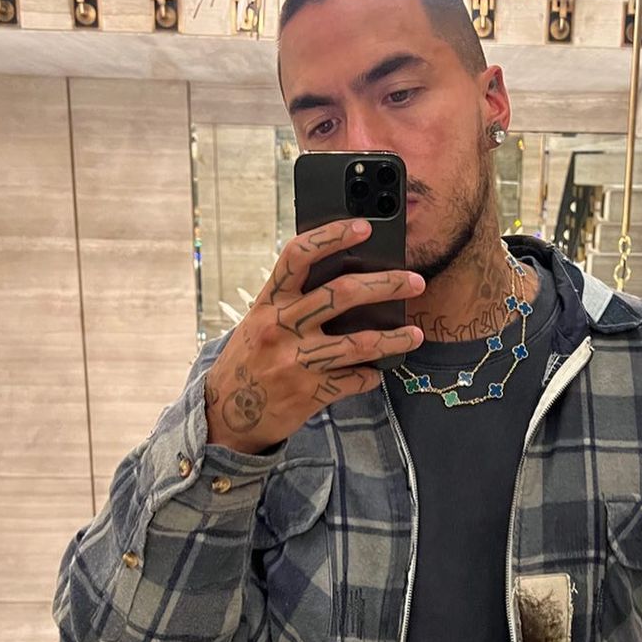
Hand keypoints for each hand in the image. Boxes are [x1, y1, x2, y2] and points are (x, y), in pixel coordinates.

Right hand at [204, 219, 424, 454]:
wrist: (225, 414)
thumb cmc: (249, 360)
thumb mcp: (259, 322)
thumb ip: (293, 302)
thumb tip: (347, 279)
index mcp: (267, 303)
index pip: (298, 256)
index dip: (332, 236)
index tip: (364, 227)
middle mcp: (280, 327)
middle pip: (342, 294)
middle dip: (387, 284)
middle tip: (415, 282)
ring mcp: (295, 362)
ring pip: (359, 344)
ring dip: (395, 338)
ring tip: (416, 334)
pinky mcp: (309, 392)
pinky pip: (354, 380)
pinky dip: (371, 375)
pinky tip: (377, 371)